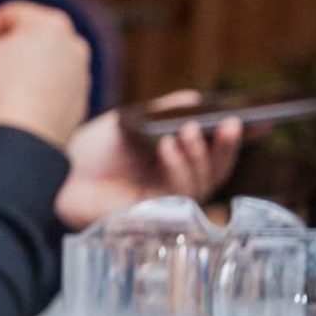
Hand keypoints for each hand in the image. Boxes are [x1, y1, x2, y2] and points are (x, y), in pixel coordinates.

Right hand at [0, 1, 91, 147]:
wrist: (19, 147)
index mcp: (50, 22)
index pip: (7, 14)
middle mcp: (73, 43)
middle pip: (26, 38)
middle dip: (5, 54)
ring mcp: (81, 73)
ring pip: (40, 64)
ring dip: (20, 74)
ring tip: (2, 98)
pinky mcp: (80, 101)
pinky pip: (51, 89)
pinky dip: (35, 96)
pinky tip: (18, 112)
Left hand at [54, 96, 243, 229]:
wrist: (53, 173)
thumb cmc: (88, 151)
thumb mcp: (132, 121)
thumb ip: (165, 111)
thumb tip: (197, 100)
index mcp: (170, 162)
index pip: (212, 155)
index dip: (235, 141)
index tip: (262, 121)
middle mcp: (169, 184)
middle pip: (215, 173)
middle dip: (226, 147)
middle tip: (231, 124)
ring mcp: (161, 202)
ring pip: (201, 183)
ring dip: (198, 154)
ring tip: (185, 131)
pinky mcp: (149, 215)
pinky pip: (178, 195)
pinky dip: (178, 166)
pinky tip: (169, 147)